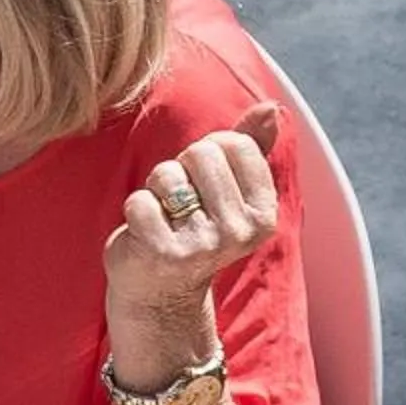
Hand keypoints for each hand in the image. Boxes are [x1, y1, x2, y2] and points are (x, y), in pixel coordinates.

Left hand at [102, 102, 281, 374]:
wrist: (159, 296)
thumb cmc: (192, 230)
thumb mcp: (226, 190)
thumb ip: (249, 148)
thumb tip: (271, 108)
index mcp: (262, 214)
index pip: (234, 144)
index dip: (207, 155)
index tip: (203, 188)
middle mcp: (238, 232)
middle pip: (200, 154)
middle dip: (180, 171)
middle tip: (178, 207)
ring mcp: (201, 245)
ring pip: (168, 175)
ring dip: (155, 192)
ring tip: (162, 221)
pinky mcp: (162, 253)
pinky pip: (139, 201)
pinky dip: (134, 213)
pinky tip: (144, 238)